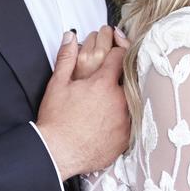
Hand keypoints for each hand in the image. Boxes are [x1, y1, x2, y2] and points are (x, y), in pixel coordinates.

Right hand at [36, 31, 130, 179]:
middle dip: (123, 73)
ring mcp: (125, 120)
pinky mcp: (126, 138)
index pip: (120, 56)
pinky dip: (126, 116)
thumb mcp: (57, 84)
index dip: (117, 49)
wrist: (57, 153)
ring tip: (110, 100)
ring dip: (125, 96)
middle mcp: (119, 100)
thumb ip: (66, 57)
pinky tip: (113, 117)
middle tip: (111, 77)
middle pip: (130, 77)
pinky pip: (133, 121)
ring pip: (133, 100)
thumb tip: (70, 37)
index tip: (114, 51)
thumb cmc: (56, 121)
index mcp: (103, 84)